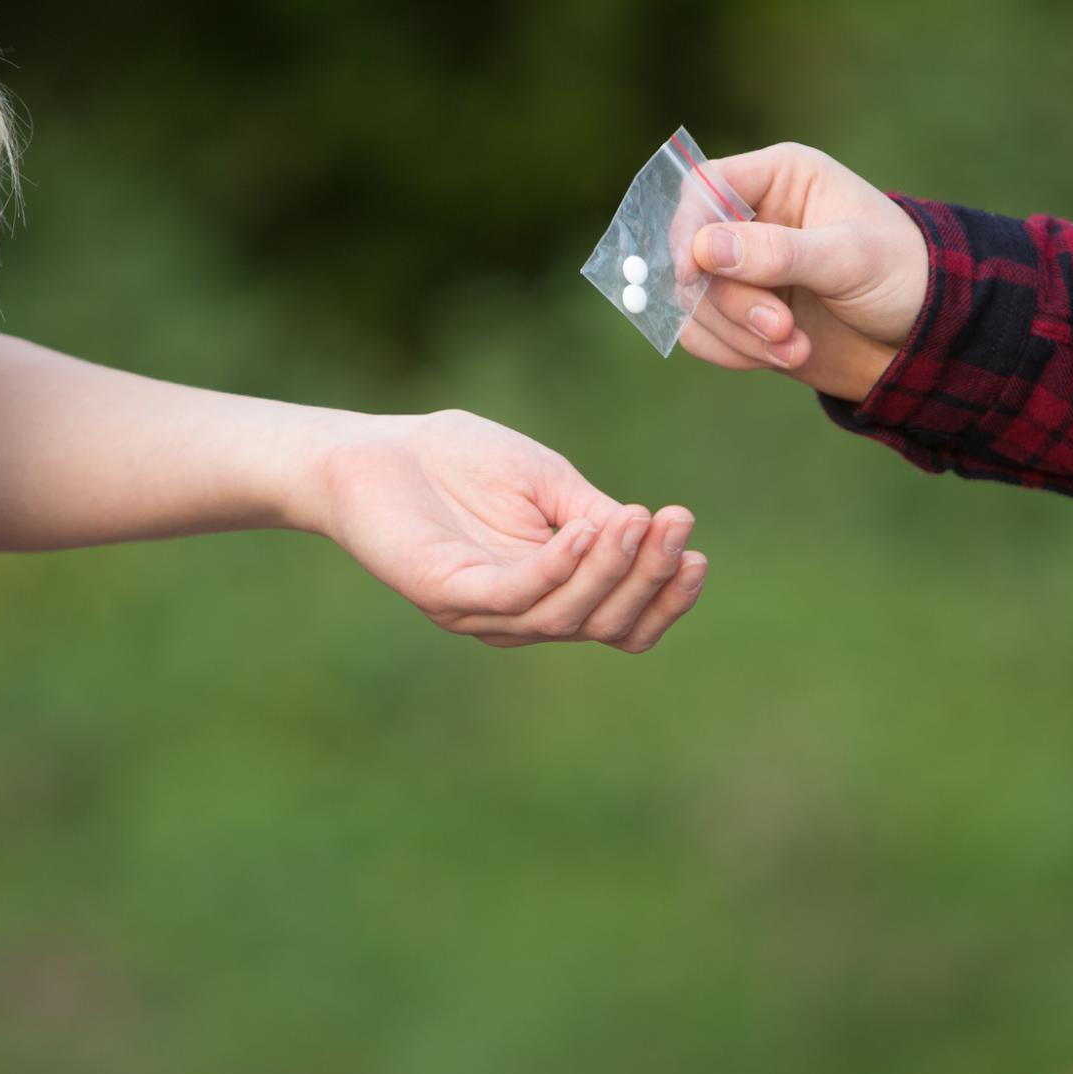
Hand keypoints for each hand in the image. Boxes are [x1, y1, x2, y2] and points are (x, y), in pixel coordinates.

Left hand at [307, 409, 704, 650]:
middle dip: (650, 579)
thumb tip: (657, 539)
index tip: (698, 552)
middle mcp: (522, 615)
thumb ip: (598, 517)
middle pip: (605, 625)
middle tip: (677, 526)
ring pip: (566, 616)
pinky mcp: (445, 595)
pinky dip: (557, 566)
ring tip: (642, 520)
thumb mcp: (550, 485)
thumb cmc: (460, 462)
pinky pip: (513, 594)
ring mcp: (483, 612)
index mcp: (553, 593)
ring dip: (612, 569)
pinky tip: (584, 530)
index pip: (623, 622)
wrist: (374, 447)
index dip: (666, 597)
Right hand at [678, 142, 929, 401]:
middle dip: (731, 301)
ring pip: (693, 299)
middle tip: (781, 328)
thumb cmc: (902, 275)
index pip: (703, 188)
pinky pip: (702, 333)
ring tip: (795, 349)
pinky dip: (734, 352)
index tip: (695, 275)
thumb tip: (704, 248)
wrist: (924, 339)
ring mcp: (743, 268)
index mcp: (779, 178)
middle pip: (694, 252)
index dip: (688, 229)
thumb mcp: (849, 258)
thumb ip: (779, 252)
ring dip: (736, 333)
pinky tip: (783, 356)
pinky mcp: (741, 313)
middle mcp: (752, 218)